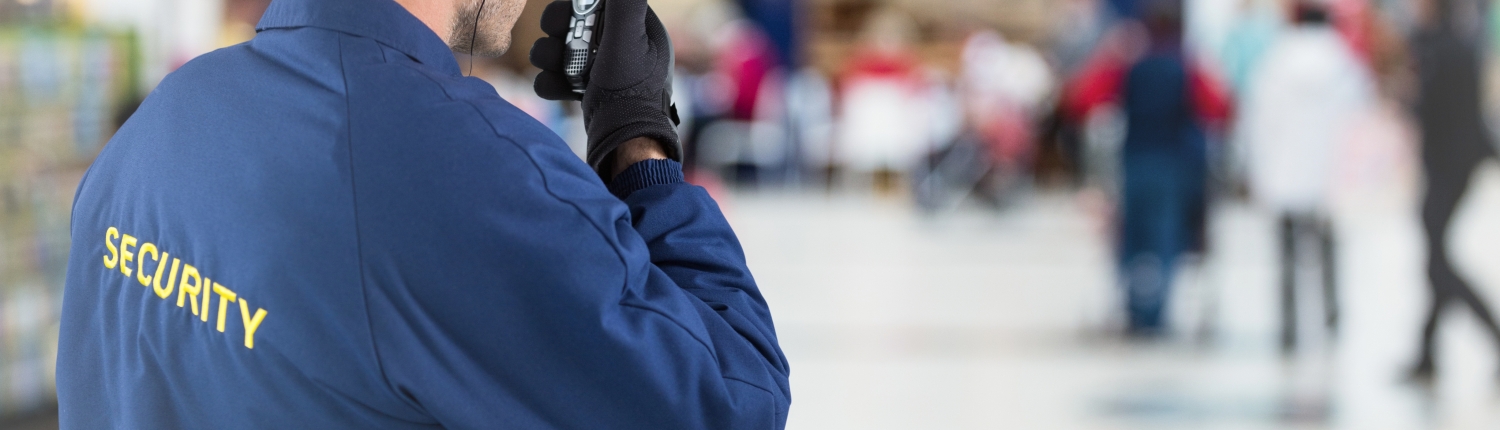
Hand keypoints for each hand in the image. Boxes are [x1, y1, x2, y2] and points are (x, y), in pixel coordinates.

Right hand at [529, 0, 679, 178]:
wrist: (625, 144)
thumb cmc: (631, 91)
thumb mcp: (627, 39)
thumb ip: (623, 4)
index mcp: (639, 30)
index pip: (602, 4)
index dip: (578, 6)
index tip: (567, 15)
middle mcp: (623, 48)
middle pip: (576, 24)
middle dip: (559, 31)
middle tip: (556, 40)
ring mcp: (604, 71)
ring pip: (562, 50)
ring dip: (550, 56)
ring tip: (555, 67)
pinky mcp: (589, 92)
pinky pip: (559, 78)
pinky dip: (552, 82)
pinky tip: (555, 88)